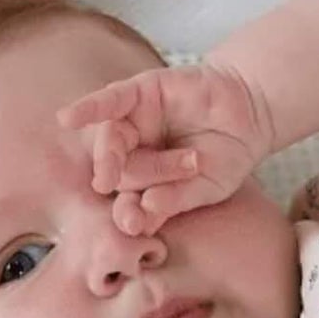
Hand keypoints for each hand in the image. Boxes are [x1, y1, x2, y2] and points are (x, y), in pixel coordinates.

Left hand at [57, 58, 275, 236]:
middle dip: (134, 181)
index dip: (128, 214)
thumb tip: (148, 207)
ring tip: (120, 173)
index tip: (133, 225)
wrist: (251, 113)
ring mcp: (134, 122)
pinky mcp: (140, 92)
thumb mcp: (208, 186)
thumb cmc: (228, 155)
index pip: (128, 201)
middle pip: (118, 172)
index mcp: (145, 182)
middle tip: (135, 197)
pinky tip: (67, 119)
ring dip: (112, 158)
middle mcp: (133, 152)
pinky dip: (88, 108)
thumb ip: (178, 199)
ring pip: (112, 141)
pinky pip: (109, 101)